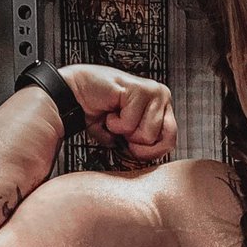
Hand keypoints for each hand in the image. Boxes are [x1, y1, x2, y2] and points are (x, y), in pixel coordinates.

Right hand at [59, 64, 176, 163]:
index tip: (131, 145)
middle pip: (163, 140)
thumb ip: (141, 146)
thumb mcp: (125, 135)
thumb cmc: (100, 110)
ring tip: (115, 116)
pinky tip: (110, 109)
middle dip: (138, 143)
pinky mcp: (138, 89)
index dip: (149, 152)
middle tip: (123, 128)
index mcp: (163, 108)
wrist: (75, 94)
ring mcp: (153, 91)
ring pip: (147, 134)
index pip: (170, 141)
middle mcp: (162, 97)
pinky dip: (114, 123)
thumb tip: (149, 156)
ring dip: (124, 131)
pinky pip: (130, 123)